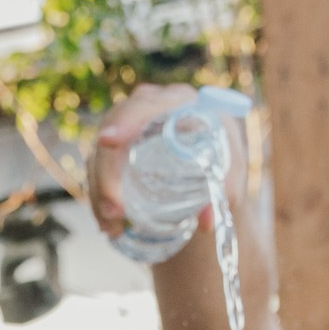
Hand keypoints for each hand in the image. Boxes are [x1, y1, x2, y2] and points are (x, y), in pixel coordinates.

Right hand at [88, 83, 247, 239]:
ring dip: (101, 194)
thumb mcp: (231, 173)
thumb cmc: (224, 163)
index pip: (145, 104)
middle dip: (107, 172)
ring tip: (113, 227)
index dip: (125, 120)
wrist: (211, 172)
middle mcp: (147, 111)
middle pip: (112, 130)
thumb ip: (224, 190)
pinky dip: (100, 202)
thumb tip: (207, 220)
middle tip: (114, 210)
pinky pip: (96, 174)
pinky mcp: (115, 154)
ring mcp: (127, 132)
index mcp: (178, 102)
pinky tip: (109, 226)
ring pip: (99, 157)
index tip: (109, 141)